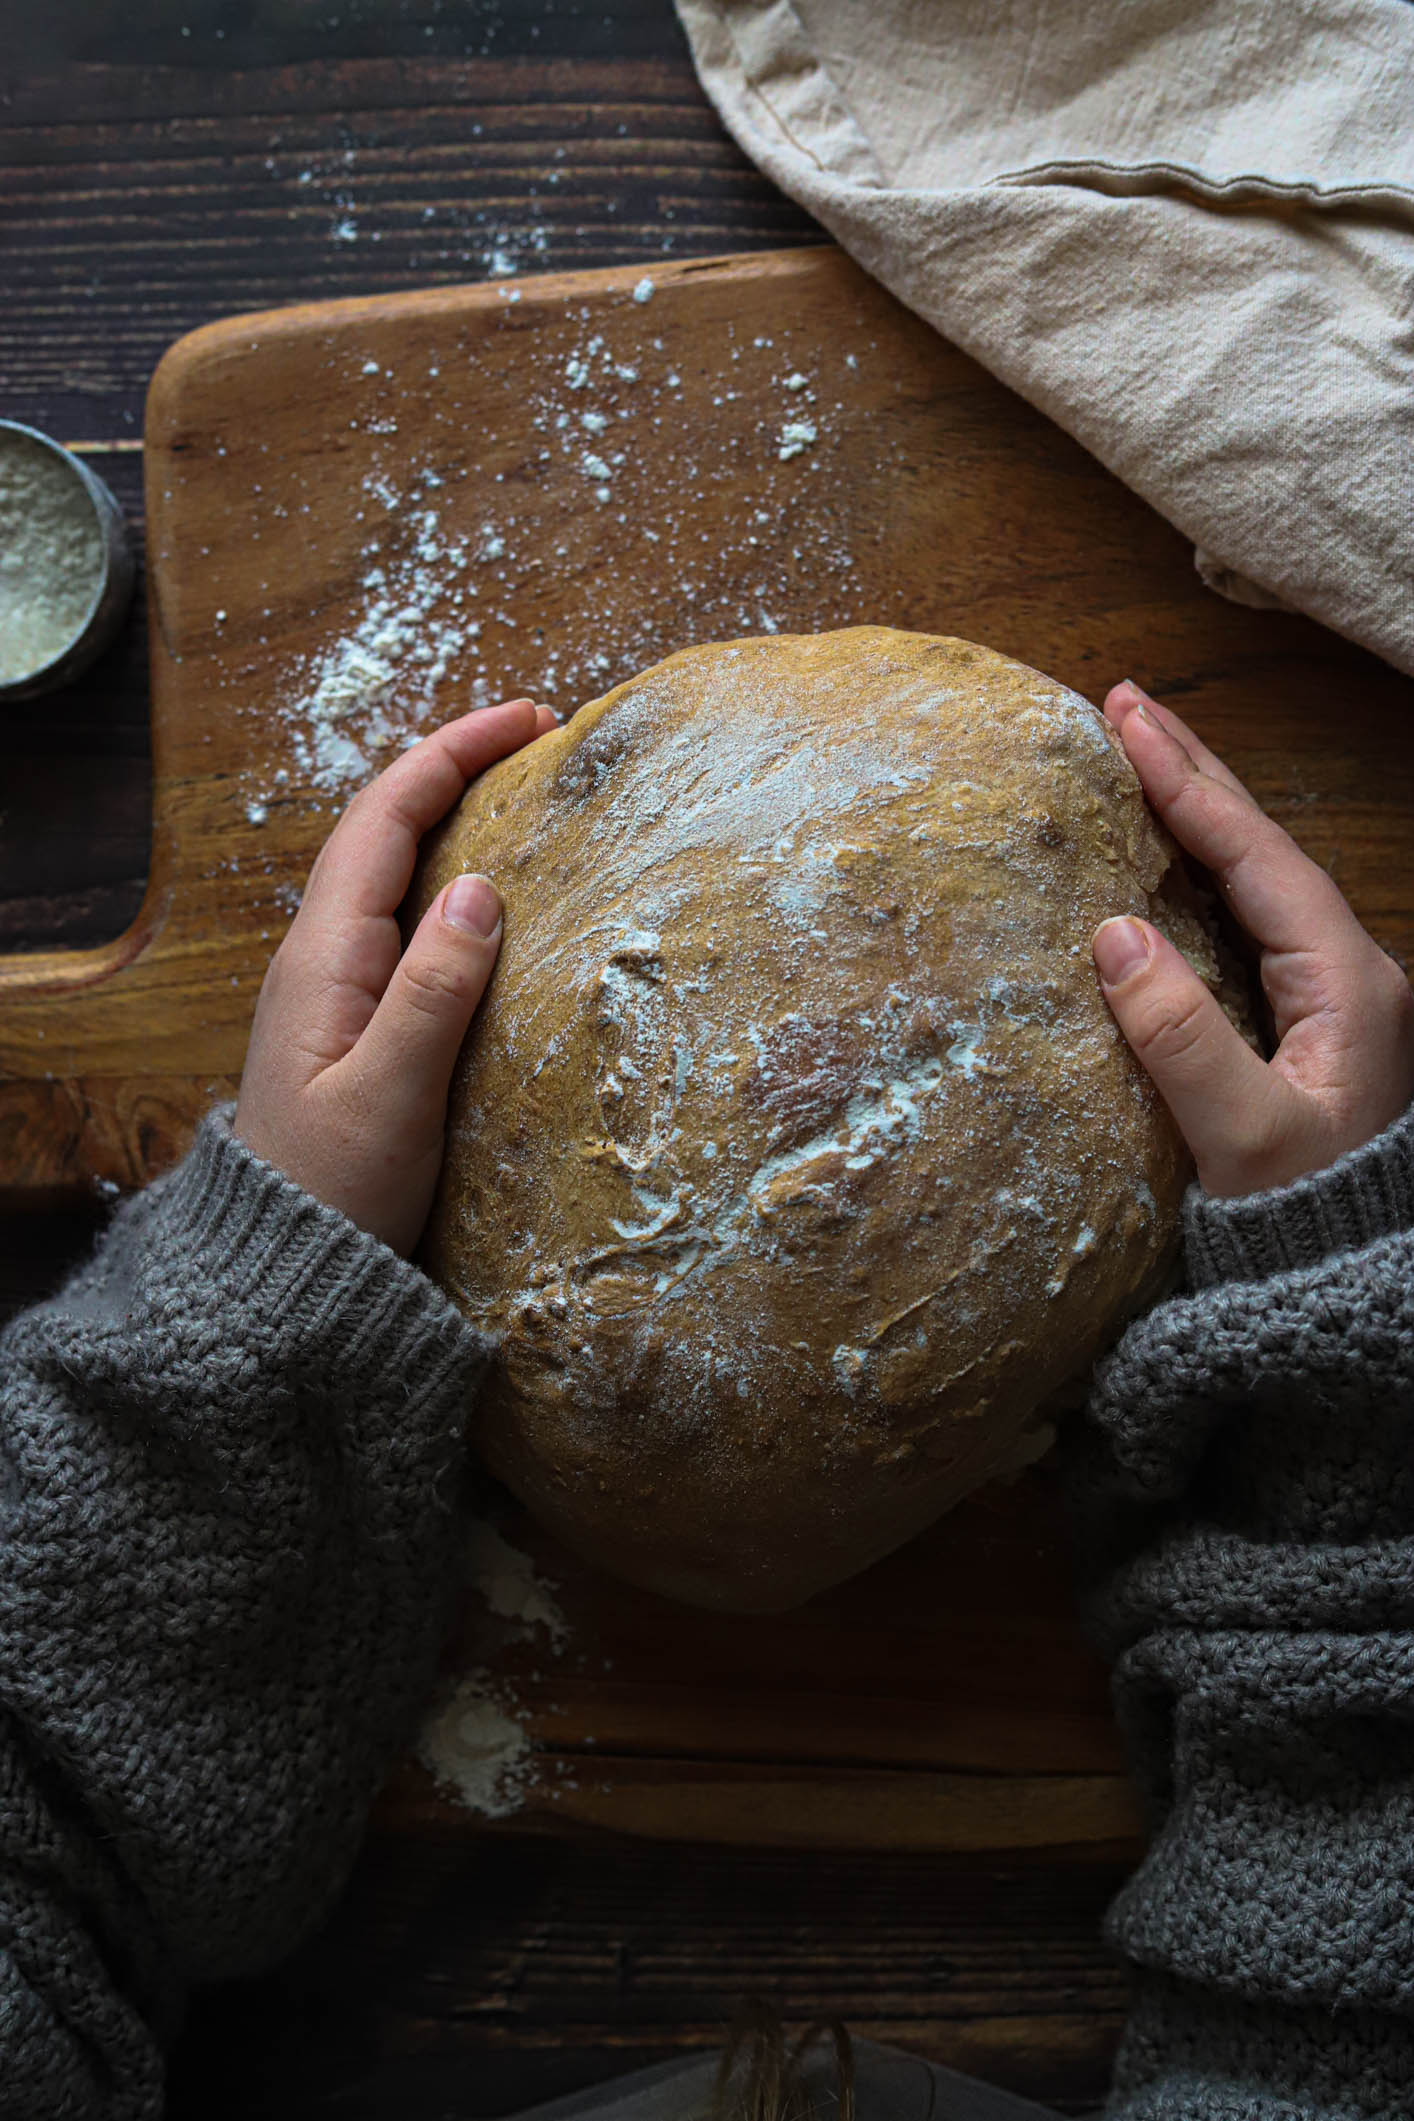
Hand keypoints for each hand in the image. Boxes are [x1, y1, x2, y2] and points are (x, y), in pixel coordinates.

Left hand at [234, 697, 555, 1252]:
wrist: (281, 1279)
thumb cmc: (335, 1197)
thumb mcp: (391, 1099)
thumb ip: (433, 993)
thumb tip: (482, 888)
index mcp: (324, 959)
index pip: (384, 820)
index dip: (451, 755)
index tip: (527, 721)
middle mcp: (323, 960)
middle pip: (385, 832)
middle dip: (457, 770)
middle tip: (539, 743)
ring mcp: (337, 991)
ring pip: (396, 875)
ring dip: (457, 822)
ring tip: (527, 799)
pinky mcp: (359, 1025)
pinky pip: (407, 925)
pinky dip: (456, 885)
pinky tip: (499, 900)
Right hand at [1091, 680, 1413, 1199]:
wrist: (1346, 1286)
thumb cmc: (1305, 1222)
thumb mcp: (1243, 1137)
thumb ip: (1181, 1037)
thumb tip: (1112, 934)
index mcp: (1348, 982)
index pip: (1257, 855)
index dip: (1188, 784)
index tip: (1126, 722)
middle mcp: (1350, 974)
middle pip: (1263, 847)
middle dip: (1194, 772)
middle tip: (1126, 704)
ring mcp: (1331, 998)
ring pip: (1257, 878)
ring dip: (1197, 813)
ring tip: (1139, 756)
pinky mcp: (1304, 1026)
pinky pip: (1246, 920)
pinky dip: (1198, 872)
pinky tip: (1161, 859)